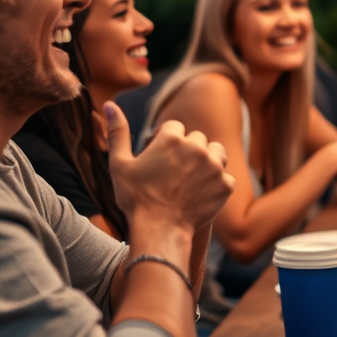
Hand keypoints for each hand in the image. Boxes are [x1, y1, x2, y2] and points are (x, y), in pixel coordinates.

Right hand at [106, 103, 233, 231]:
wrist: (159, 231)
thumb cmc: (135, 198)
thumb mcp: (120, 165)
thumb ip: (117, 132)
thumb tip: (110, 104)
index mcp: (172, 138)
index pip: (175, 127)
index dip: (165, 141)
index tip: (159, 158)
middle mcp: (197, 147)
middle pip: (196, 138)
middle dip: (187, 150)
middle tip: (174, 171)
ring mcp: (214, 166)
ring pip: (216, 152)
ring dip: (207, 160)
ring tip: (191, 178)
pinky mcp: (225, 184)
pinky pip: (225, 176)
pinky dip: (216, 184)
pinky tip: (201, 193)